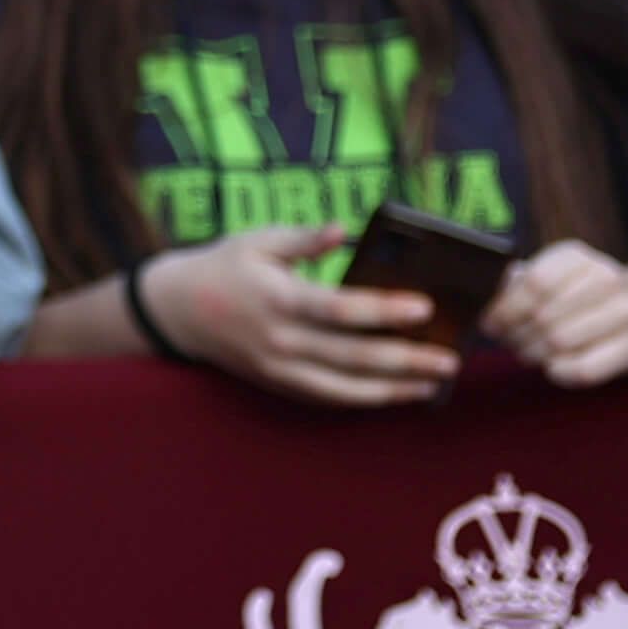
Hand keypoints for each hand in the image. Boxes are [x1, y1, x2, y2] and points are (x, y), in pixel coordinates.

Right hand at [133, 224, 458, 406]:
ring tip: (433, 383)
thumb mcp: (258, 241)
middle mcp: (280, 340)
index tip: (424, 306)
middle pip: (353, 356)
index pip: (339, 308)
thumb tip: (345, 230)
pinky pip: (329, 398)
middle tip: (449, 358)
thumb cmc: (225, 267)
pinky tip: (397, 393)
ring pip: (346, 387)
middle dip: (406, 359)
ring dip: (394, 388)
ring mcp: (280, 369)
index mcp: (277, 299)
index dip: (383, 309)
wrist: (178, 311)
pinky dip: (366, 398)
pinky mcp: (280, 384)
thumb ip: (305, 239)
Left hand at [488, 239, 627, 388]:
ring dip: (534, 354)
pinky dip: (559, 372)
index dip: (505, 309)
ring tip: (528, 353)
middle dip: (516, 335)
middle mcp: (606, 277)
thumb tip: (494, 298)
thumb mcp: (548, 280)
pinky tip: (552, 366)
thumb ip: (517, 286)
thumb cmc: (575, 298)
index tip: (490, 325)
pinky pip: (584, 368)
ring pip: (561, 342)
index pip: (534, 283)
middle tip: (509, 343)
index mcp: (576, 256)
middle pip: (544, 316)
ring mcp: (626, 311)